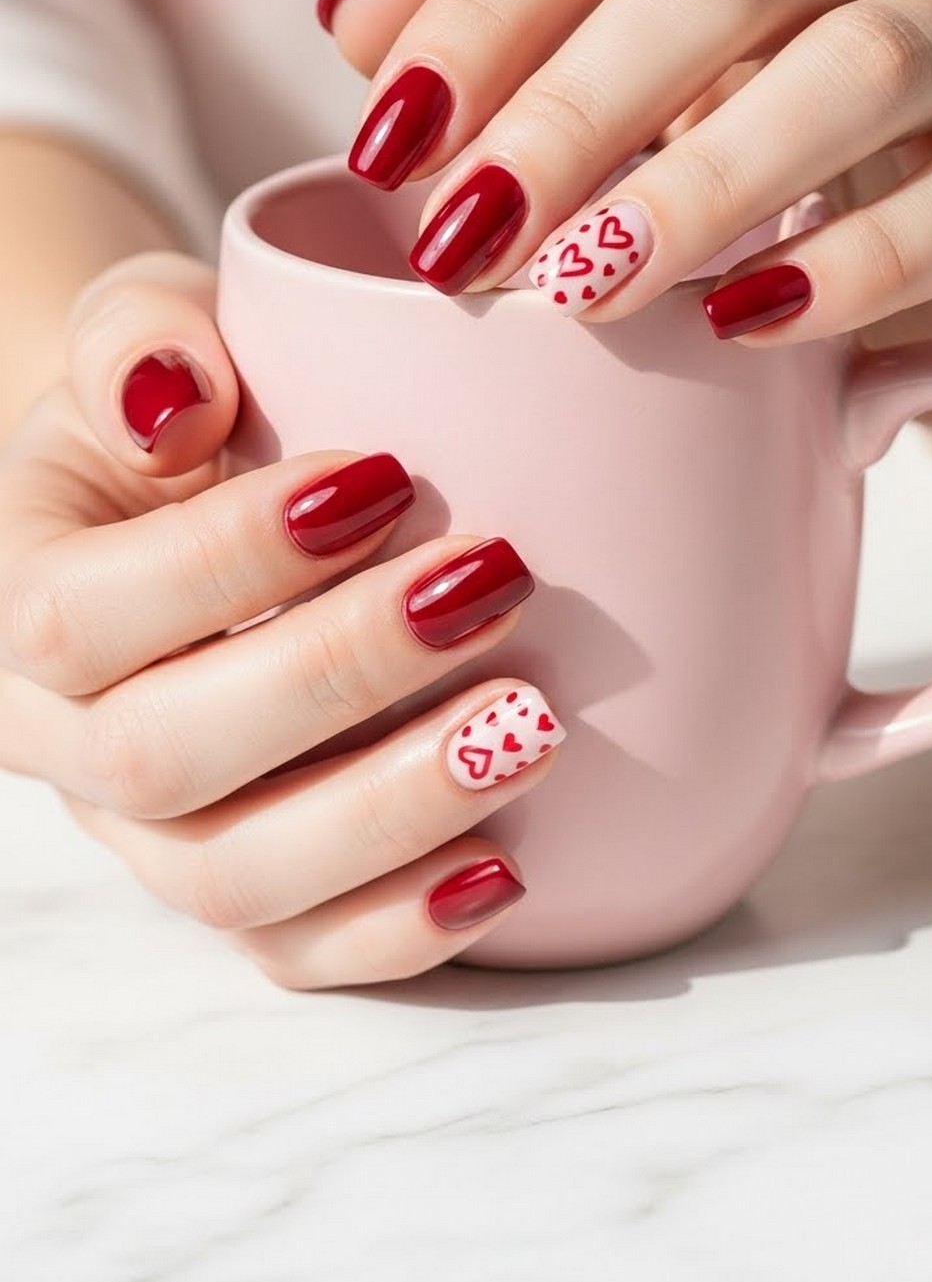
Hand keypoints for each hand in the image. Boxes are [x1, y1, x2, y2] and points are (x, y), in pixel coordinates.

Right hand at [0, 254, 562, 987]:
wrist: (195, 498)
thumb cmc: (183, 407)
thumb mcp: (140, 328)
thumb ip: (137, 335)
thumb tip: (174, 394)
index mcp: (17, 600)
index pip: (81, 612)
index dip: (226, 558)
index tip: (381, 475)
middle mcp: (63, 740)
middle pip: (164, 757)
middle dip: (338, 674)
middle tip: (489, 583)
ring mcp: (148, 836)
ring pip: (235, 878)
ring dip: (388, 812)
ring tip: (531, 725)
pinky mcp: (239, 890)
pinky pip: (296, 953)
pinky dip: (400, 929)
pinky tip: (510, 868)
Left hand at [321, 0, 931, 349]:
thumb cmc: (764, 139)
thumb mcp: (632, 84)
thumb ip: (512, 45)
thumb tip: (351, 14)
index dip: (482, 21)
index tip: (383, 149)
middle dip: (573, 111)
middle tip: (464, 240)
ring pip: (853, 70)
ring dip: (699, 186)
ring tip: (581, 291)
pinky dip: (850, 265)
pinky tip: (748, 324)